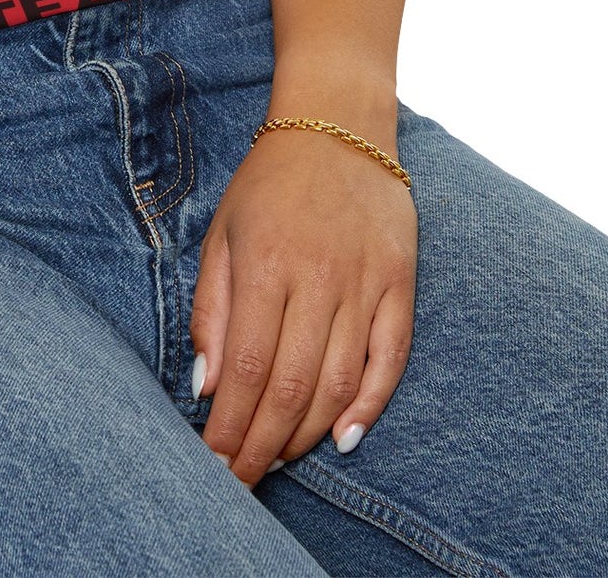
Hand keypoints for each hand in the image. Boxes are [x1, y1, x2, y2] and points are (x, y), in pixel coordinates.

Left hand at [190, 121, 417, 484]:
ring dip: (308, 433)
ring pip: (339, 382)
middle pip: (292, 386)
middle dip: (263, 444)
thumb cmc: (268, 184)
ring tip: (280, 460)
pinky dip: (370, 405)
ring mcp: (365, 282)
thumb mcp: (222, 234)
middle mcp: (318, 278)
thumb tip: (207, 386)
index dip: (231, 425)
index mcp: (266, 264)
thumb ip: (212, 310)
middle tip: (243, 480)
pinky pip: (390, 359)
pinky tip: (344, 438)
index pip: (247, 368)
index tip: (214, 462)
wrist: (337, 126)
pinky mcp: (401, 283)